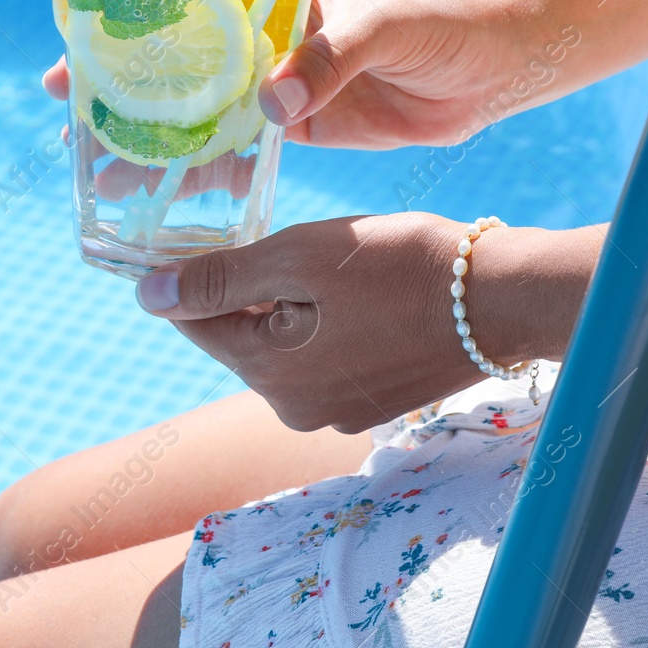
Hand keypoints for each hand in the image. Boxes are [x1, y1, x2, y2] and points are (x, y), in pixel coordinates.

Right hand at [45, 0, 538, 149]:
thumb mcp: (387, 24)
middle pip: (175, 52)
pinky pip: (236, 146)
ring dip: (150, 134)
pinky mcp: (296, 124)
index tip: (81, 34)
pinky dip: (200, 169)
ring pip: (196, 105)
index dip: (129, 8)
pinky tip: (161, 193)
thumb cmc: (444, 20)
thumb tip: (272, 106)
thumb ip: (329, 58)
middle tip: (66, 106)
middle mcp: (264, 28)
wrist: (498, 68)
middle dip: (120, 79)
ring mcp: (276, 77)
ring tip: (99, 165)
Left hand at [130, 213, 559, 433]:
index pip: (195, 322)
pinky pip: (324, 354)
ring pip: (283, 342)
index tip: (194, 234)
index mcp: (269, 376)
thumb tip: (146, 297)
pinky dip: (326, 320)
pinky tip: (356, 288)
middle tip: (279, 236)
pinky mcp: (373, 401)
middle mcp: (296, 410)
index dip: (188, 273)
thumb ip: (219, 279)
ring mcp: (338, 413)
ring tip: (327, 259)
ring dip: (288, 301)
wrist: (501, 297)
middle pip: (240, 334)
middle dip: (248, 285)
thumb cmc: (399, 266)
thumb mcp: (298, 257)